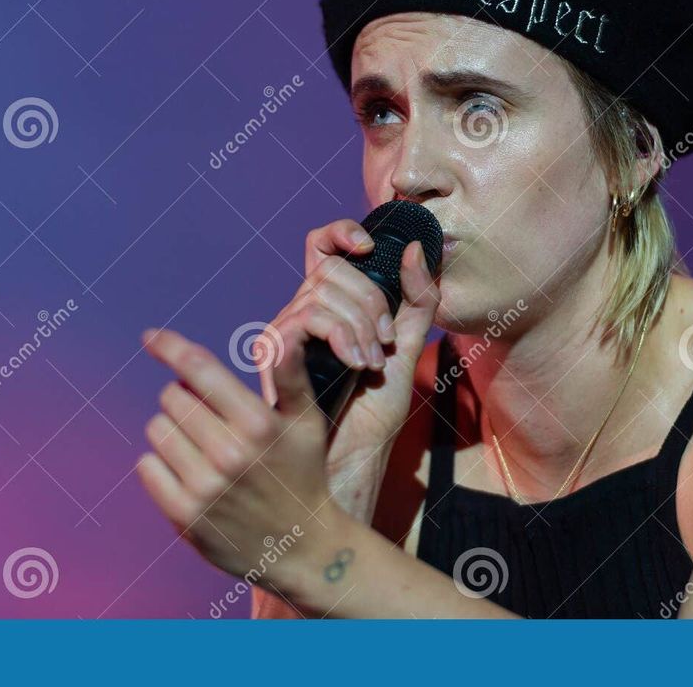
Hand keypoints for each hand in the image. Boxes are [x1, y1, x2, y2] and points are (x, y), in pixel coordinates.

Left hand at [136, 328, 340, 588]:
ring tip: (202, 447)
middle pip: (173, 397)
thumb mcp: (306, 421)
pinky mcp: (184, 515)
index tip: (150, 337)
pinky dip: (160, 463)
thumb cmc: (302, 473)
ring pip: (157, 429)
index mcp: (258, 422)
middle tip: (210, 419)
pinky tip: (188, 471)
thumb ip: (290, 374)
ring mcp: (204, 486)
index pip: (199, 369)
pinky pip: (147, 466)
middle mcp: (229, 452)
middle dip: (185, 398)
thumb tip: (288, 332)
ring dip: (172, 430)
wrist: (303, 547)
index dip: (170, 346)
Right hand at [260, 218, 440, 463]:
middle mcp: (299, 314)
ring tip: (370, 364)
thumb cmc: (373, 415)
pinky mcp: (274, 357)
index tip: (369, 248)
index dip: (341, 232)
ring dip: (358, 327)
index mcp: (328, 307)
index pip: (321, 246)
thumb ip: (418, 301)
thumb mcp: (407, 349)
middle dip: (369, 301)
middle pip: (330, 269)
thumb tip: (415, 249)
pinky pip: (303, 320)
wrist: (354, 462)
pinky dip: (338, 336)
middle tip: (382, 344)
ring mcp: (282, 334)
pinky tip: (354, 365)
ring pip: (319, 293)